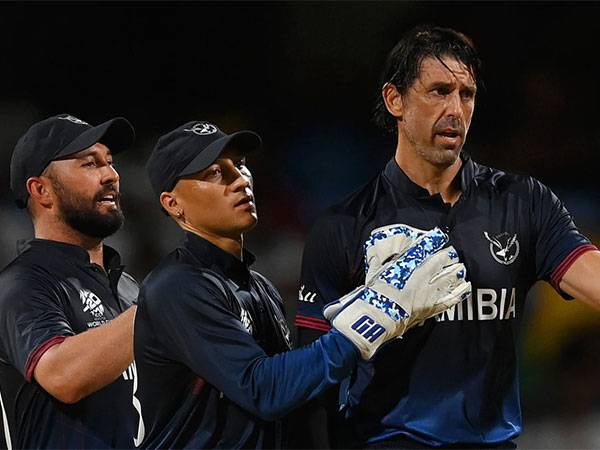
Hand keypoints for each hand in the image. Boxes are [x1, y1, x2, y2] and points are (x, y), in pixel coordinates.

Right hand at [324, 227, 470, 359]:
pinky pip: (451, 298)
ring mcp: (428, 293)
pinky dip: (460, 292)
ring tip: (460, 268)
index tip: (439, 235)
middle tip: (451, 253)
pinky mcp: (431, 308)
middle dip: (449, 256)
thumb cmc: (373, 296)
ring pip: (449, 278)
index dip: (434, 240)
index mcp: (406, 265)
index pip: (424, 248)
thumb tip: (375, 256)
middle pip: (441, 261)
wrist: (377, 319)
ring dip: (456, 272)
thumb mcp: (373, 275)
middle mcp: (420, 277)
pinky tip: (466, 287)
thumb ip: (378, 264)